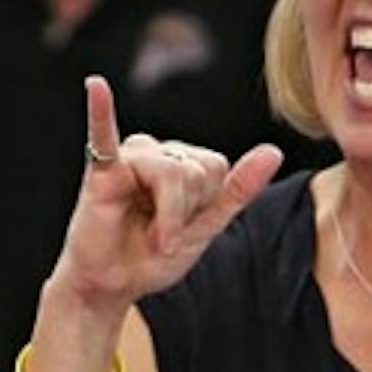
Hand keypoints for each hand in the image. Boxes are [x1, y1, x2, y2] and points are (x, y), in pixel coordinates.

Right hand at [52, 76, 282, 313]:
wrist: (110, 284)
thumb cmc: (153, 257)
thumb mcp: (207, 226)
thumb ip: (238, 189)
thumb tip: (273, 151)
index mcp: (186, 162)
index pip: (216, 168)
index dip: (203, 207)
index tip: (183, 230)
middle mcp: (160, 152)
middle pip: (195, 170)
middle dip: (183, 214)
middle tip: (160, 238)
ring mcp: (131, 156)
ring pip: (170, 172)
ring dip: (166, 217)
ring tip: (148, 237)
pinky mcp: (102, 169)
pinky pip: (103, 134)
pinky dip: (101, 111)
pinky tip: (97, 87)